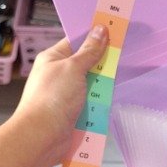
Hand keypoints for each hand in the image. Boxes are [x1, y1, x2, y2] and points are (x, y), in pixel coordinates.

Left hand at [12, 25, 108, 166]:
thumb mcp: (73, 68)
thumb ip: (89, 51)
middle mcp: (59, 74)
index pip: (75, 41)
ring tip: (121, 77)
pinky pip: (91, 102)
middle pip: (86, 63)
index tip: (114, 30)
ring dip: (103, 84)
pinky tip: (113, 99)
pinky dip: (100, 102)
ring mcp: (66, 94)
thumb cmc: (53, 97)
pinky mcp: (73, 112)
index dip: (93, 35)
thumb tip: (100, 29)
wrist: (42, 137)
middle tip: (124, 54)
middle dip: (103, 62)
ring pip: (91, 84)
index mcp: (53, 58)